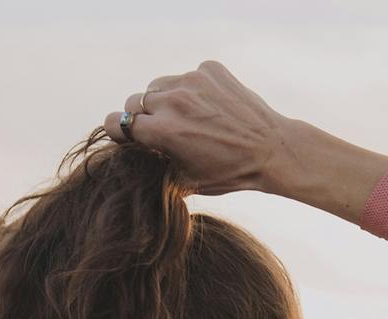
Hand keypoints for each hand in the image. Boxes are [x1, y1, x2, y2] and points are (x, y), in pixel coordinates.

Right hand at [102, 60, 290, 195]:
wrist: (270, 149)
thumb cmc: (228, 173)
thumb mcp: (185, 181)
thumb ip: (156, 165)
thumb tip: (138, 160)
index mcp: (163, 132)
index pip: (117, 122)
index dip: (117, 131)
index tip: (125, 136)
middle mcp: (173, 101)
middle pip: (136, 101)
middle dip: (142, 116)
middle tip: (159, 129)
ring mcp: (192, 80)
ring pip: (159, 85)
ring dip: (164, 100)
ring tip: (185, 118)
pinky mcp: (209, 69)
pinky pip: (186, 76)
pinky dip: (191, 89)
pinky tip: (208, 107)